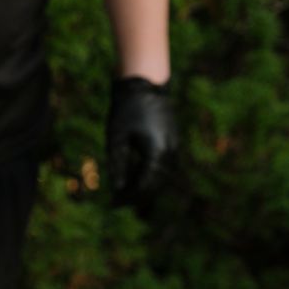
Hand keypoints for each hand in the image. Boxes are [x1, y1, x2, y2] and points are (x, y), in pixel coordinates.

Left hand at [106, 77, 176, 206]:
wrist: (145, 83)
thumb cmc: (127, 109)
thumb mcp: (116, 139)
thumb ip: (117, 165)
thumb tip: (117, 189)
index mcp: (156, 152)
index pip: (144, 185)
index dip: (129, 197)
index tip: (115, 204)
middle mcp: (169, 151)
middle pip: (155, 184)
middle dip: (137, 195)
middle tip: (118, 202)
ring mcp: (174, 145)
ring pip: (161, 176)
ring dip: (144, 186)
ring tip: (125, 191)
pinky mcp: (172, 140)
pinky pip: (164, 166)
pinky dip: (150, 174)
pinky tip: (134, 176)